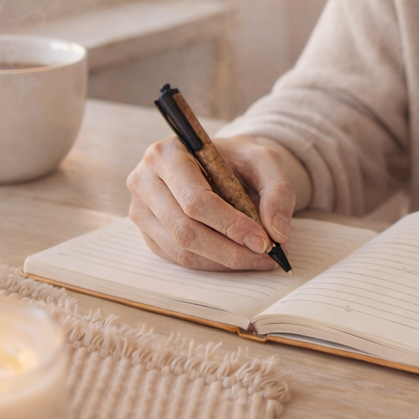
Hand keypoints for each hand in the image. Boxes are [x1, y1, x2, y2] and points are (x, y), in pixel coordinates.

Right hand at [126, 134, 306, 271]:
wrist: (219, 162)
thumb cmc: (237, 158)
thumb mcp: (264, 161)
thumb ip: (277, 191)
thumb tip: (276, 232)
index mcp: (167, 154)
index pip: (195, 200)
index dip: (230, 225)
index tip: (263, 241)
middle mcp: (145, 180)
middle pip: (185, 230)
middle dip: (229, 250)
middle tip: (265, 256)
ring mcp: (141, 210)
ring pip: (181, 250)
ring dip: (223, 261)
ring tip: (257, 259)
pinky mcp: (147, 232)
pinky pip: (178, 258)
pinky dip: (211, 264)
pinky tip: (236, 258)